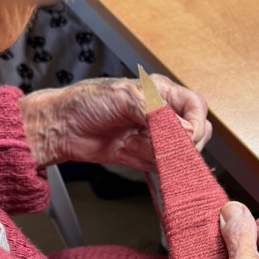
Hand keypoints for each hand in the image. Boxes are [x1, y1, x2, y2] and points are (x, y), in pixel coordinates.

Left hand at [20, 75, 211, 169]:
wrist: (62, 127)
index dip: (196, 122)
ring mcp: (154, 137)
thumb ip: (156, 111)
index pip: (196, 107)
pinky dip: (152, 165)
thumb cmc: (86, 103)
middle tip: (162, 146)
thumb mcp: (122, 97)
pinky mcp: (145, 156)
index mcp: (160, 92)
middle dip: (181, 143)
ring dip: (162, 155)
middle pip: (194, 133)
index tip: (188, 136)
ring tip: (134, 145)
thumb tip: (185, 130)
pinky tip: (132, 154)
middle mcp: (161, 114)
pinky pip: (163, 166)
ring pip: (179, 153)